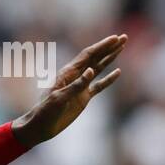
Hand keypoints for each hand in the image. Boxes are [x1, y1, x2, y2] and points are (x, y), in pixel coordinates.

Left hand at [12, 34, 125, 148]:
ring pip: (98, 68)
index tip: (115, 38)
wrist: (40, 126)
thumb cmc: (45, 111)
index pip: (88, 55)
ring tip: (122, 48)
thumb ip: (77, 85)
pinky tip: (118, 72)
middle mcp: (74, 77)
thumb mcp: (60, 98)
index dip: (102, 46)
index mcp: (67, 73)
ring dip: (110, 58)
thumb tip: (92, 70)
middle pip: (95, 58)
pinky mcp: (83, 98)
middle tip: (124, 37)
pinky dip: (108, 79)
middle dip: (109, 48)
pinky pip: (99, 86)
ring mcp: (80, 86)